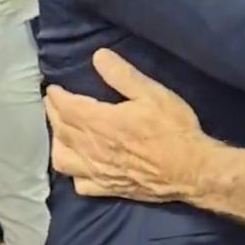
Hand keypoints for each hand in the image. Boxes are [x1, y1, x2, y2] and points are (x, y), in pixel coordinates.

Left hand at [45, 48, 209, 203]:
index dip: (56, 96)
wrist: (191, 170)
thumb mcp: (153, 93)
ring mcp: (98, 172)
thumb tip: (98, 56)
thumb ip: (123, 75)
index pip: (66, 108)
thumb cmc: (173, 129)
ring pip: (62, 158)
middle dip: (53, 113)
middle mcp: (93, 149)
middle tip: (53, 102)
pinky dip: (73, 172)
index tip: (53, 88)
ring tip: (62, 131)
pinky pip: (79, 184)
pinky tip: (79, 164)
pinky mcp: (108, 189)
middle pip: (61, 130)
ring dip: (57, 142)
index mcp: (101, 122)